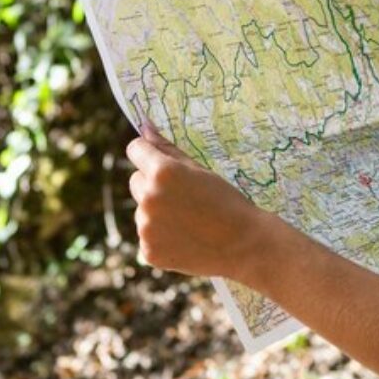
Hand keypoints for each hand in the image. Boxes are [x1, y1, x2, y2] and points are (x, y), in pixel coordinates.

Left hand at [126, 122, 272, 280]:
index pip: (135, 149)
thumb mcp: (200, 169)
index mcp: (162, 172)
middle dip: (153, 184)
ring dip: (157, 211)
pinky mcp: (147, 251)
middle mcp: (148, 198)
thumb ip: (167, 149)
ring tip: (189, 219)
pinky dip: (161, 235)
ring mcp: (145, 227)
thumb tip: (144, 127)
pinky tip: (186, 237)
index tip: (160, 160)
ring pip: (142, 209)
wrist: (243, 243)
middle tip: (185, 195)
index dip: (148, 153)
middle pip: (136, 180)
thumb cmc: (225, 199)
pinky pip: (147, 234)